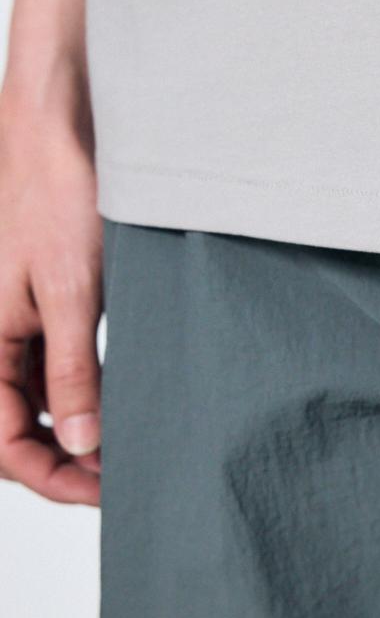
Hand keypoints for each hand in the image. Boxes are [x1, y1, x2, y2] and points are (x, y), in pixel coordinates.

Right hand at [0, 91, 101, 504]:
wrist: (59, 126)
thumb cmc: (55, 195)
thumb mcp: (71, 292)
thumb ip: (73, 371)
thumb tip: (81, 442)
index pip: (3, 440)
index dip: (51, 475)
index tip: (104, 492)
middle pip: (16, 426)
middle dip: (64, 460)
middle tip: (121, 477)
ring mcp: (15, 321)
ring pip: (37, 398)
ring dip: (77, 427)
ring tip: (129, 443)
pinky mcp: (41, 301)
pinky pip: (53, 362)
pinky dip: (84, 387)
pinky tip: (121, 395)